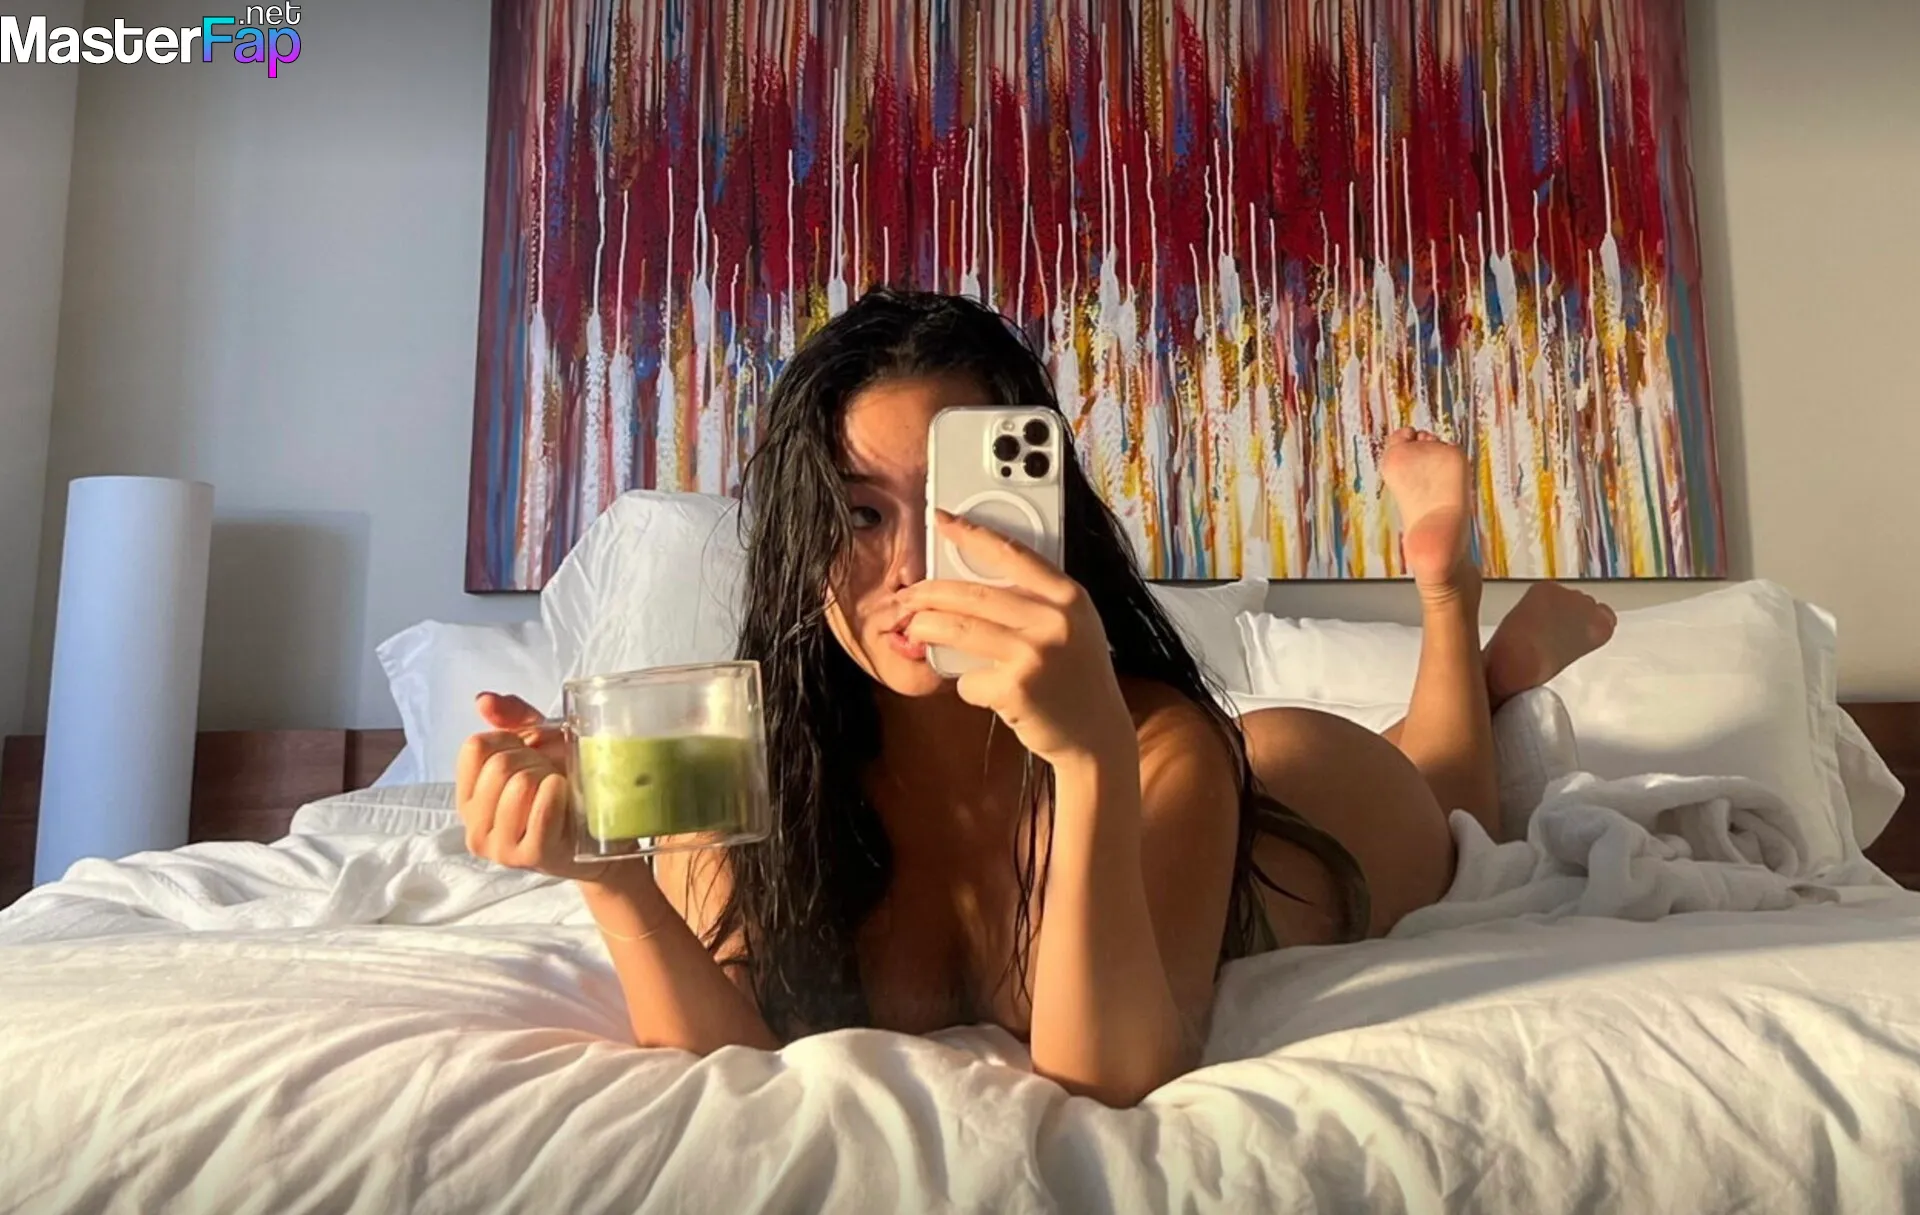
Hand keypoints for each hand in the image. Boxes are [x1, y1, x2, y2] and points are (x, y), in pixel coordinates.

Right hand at [455, 692, 643, 888]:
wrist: (601, 829)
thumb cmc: (563, 784)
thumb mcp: (537, 745)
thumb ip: (511, 719)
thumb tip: (484, 700)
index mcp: (469, 797)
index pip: (475, 748)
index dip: (510, 740)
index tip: (528, 754)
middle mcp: (475, 826)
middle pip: (499, 766)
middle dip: (533, 760)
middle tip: (549, 776)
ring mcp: (500, 847)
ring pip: (520, 785)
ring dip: (549, 777)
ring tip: (560, 791)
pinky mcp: (533, 857)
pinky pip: (542, 811)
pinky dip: (559, 794)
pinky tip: (567, 796)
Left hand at [901, 510, 1136, 766]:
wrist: (1097, 734)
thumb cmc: (1076, 676)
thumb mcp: (1073, 625)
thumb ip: (1036, 600)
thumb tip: (970, 578)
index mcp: (1069, 595)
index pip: (1012, 553)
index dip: (972, 534)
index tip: (941, 520)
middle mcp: (1054, 620)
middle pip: (972, 594)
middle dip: (929, 593)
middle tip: (908, 597)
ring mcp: (1034, 654)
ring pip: (958, 630)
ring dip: (926, 629)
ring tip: (915, 630)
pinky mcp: (1014, 688)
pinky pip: (967, 678)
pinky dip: (964, 684)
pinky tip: (980, 689)